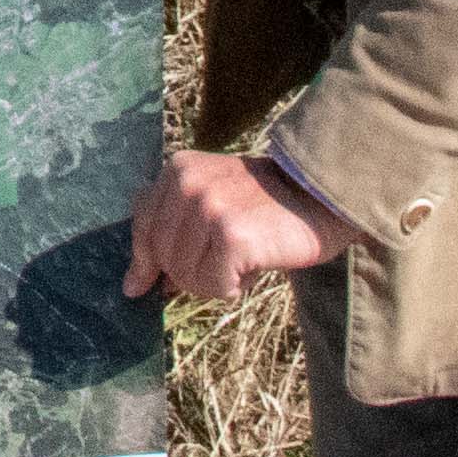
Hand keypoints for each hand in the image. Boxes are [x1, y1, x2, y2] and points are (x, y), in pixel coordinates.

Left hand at [122, 146, 342, 305]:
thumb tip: (136, 282)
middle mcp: (189, 183)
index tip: (137, 286)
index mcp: (180, 169)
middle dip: (188, 274)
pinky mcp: (231, 235)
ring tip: (244, 260)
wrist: (322, 200)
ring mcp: (209, 207)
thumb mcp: (213, 198)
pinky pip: (213, 284)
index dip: (143, 262)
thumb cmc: (267, 206)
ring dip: (213, 281)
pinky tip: (254, 267)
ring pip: (185, 275)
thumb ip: (174, 226)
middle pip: (162, 256)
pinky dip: (232, 287)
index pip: (144, 226)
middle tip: (223, 265)